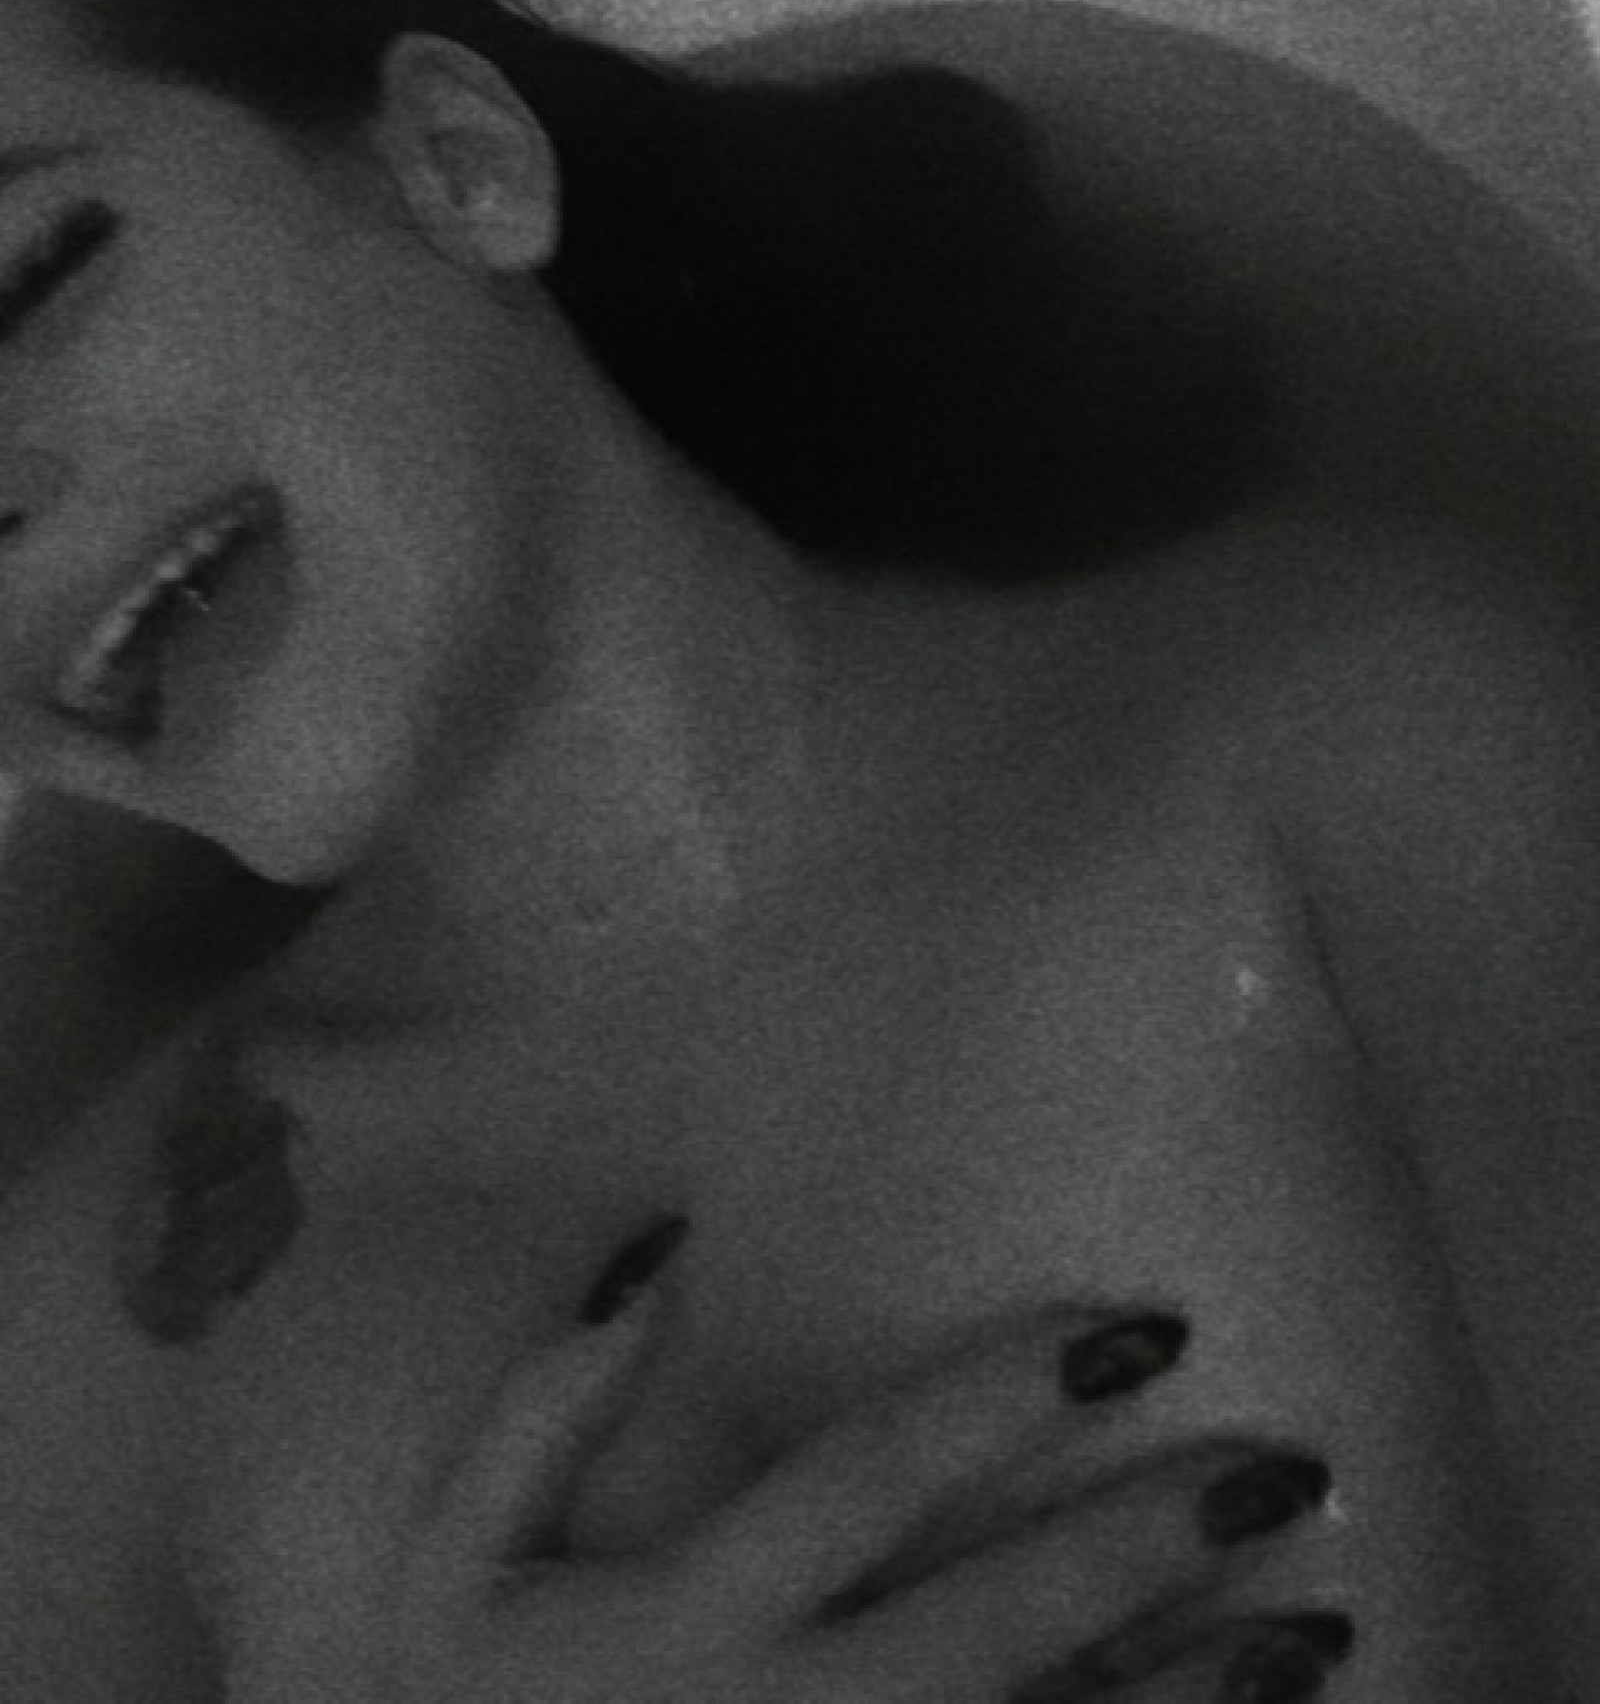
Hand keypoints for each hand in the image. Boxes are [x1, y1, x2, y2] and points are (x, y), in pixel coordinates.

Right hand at [384, 1274, 1354, 1701]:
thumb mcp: (447, 1563)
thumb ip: (545, 1407)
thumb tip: (665, 1241)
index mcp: (693, 1612)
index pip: (872, 1478)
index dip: (1002, 1397)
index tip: (1128, 1333)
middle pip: (994, 1628)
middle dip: (1143, 1548)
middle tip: (1280, 1468)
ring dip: (1192, 1701)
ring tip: (1315, 1627)